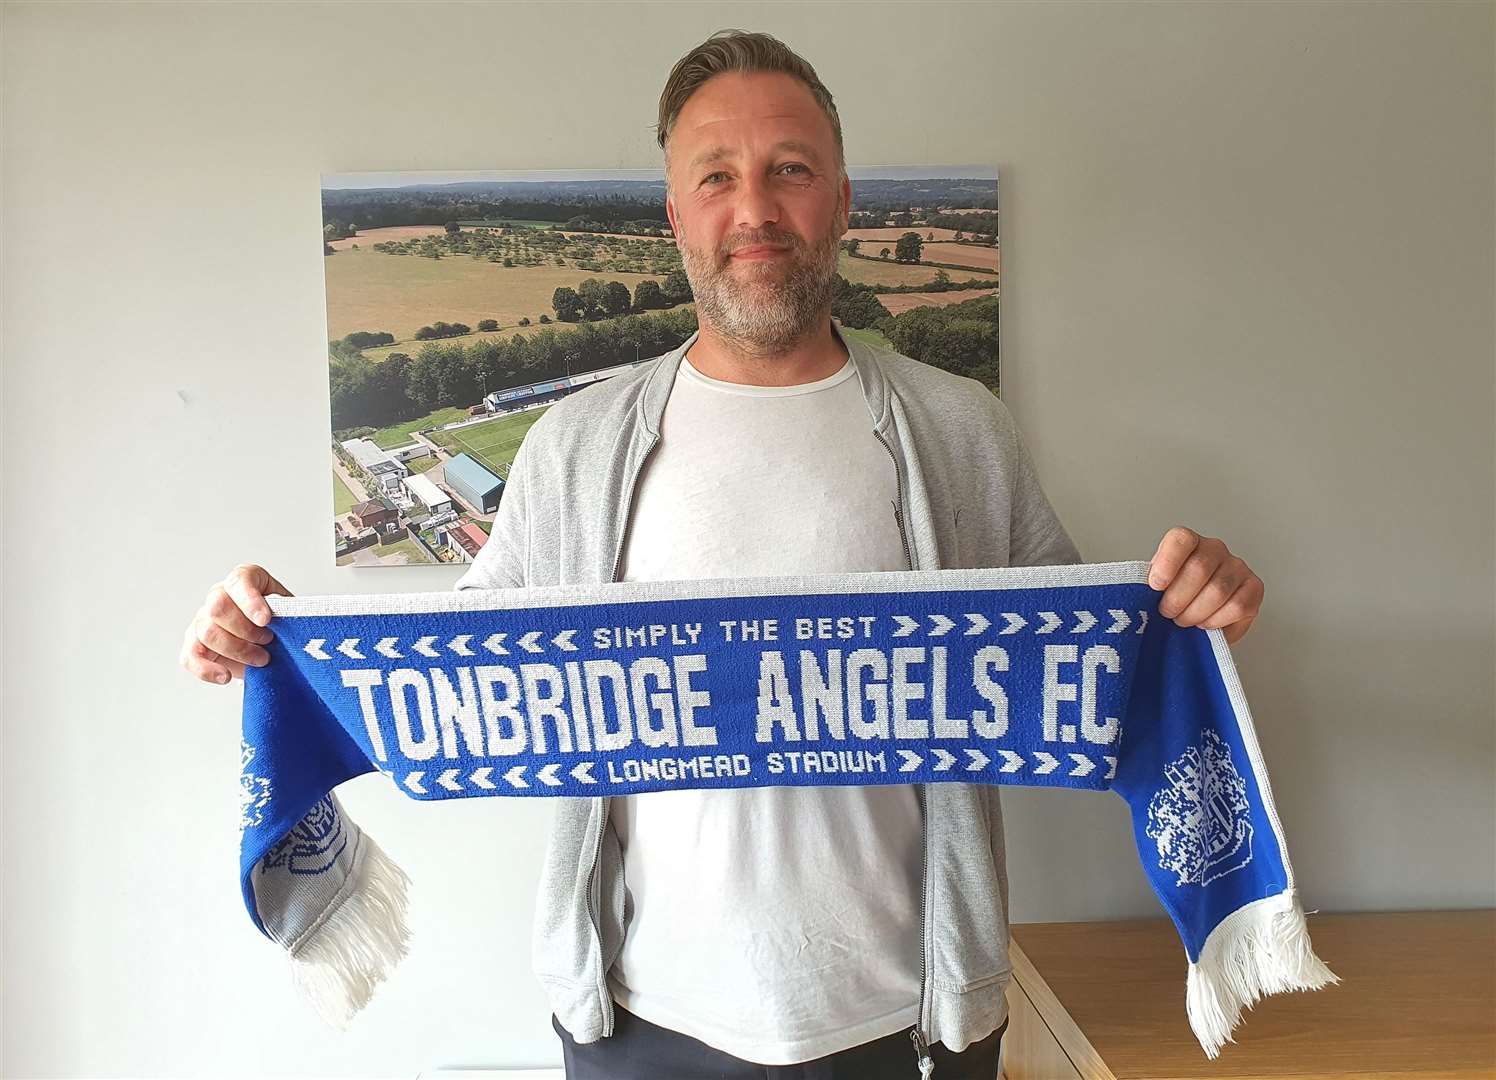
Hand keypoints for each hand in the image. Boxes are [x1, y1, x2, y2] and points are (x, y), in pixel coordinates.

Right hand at [179, 564, 293, 683]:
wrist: (275, 646)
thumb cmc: (282, 623)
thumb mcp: (290, 611)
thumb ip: (286, 610)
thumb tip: (283, 615)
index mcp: (244, 580)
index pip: (239, 581)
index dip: (250, 600)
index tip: (266, 620)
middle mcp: (219, 596)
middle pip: (217, 607)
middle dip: (245, 630)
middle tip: (268, 641)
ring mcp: (203, 620)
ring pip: (207, 633)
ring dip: (236, 650)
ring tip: (261, 659)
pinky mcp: (194, 645)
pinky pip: (190, 657)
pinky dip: (206, 670)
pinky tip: (226, 676)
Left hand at [1147, 527, 1262, 645]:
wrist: (1196, 613)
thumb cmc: (1172, 597)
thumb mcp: (1155, 587)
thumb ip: (1147, 584)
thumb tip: (1137, 598)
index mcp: (1188, 541)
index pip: (1180, 540)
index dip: (1167, 563)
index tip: (1155, 586)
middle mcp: (1215, 548)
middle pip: (1198, 569)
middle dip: (1178, 599)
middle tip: (1168, 613)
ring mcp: (1237, 566)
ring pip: (1218, 591)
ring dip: (1195, 613)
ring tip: (1184, 621)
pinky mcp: (1254, 587)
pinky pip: (1237, 606)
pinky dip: (1216, 621)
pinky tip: (1205, 623)